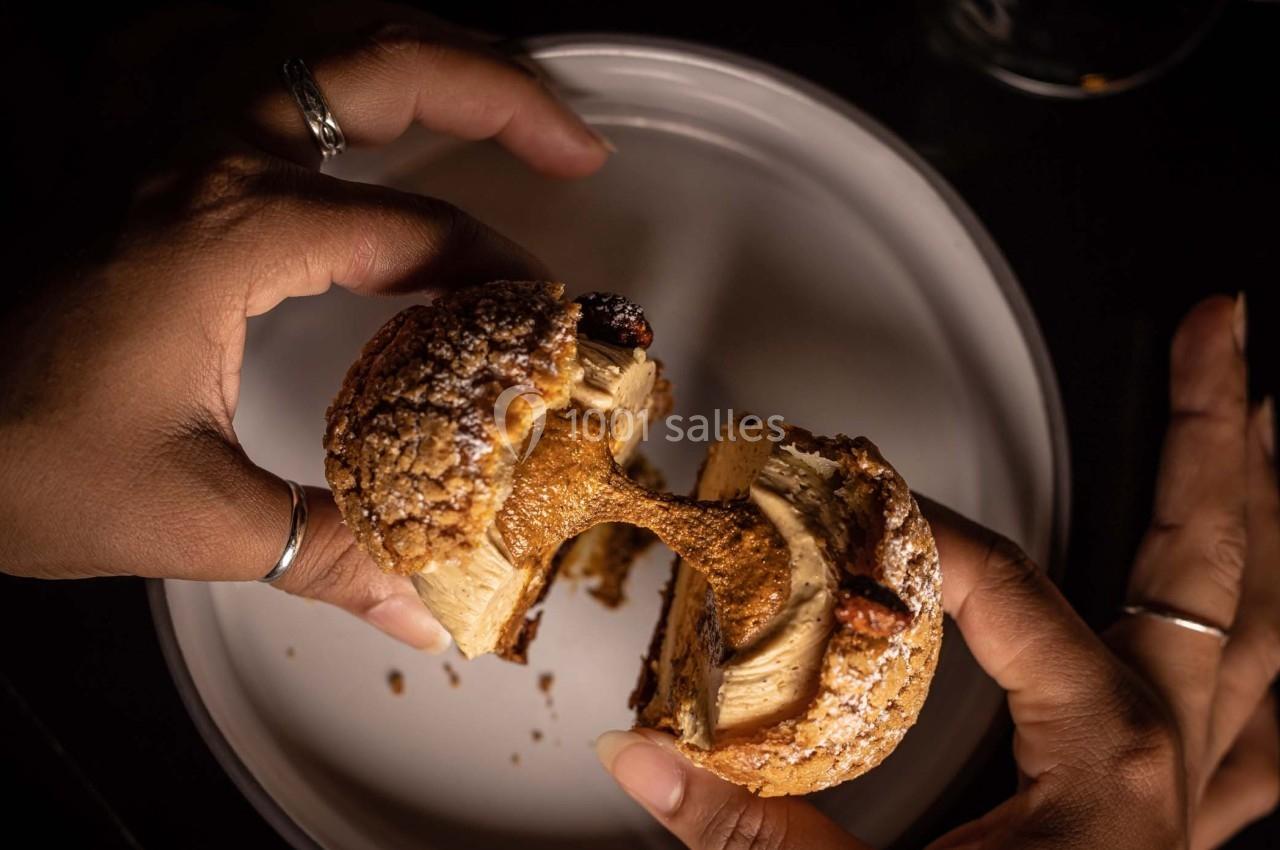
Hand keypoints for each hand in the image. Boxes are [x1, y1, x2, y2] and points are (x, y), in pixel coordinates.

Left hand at [0, 3, 610, 651]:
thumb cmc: (8, 454)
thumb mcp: (183, 517)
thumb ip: (323, 552)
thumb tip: (426, 609)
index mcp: (225, 228)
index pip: (410, 230)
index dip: (494, 268)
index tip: (542, 313)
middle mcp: (198, 149)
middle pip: (383, 64)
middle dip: (502, 91)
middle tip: (576, 143)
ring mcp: (153, 126)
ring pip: (311, 28)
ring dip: (414, 49)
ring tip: (487, 88)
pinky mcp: (121, 142)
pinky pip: (219, 46)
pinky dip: (295, 49)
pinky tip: (319, 79)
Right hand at [594, 296, 1277, 848]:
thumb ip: (752, 829)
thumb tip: (647, 762)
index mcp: (1103, 759)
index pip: (1010, 590)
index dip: (934, 527)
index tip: (873, 487)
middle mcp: (1176, 756)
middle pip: (1212, 563)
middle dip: (1217, 436)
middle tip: (1223, 336)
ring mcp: (1204, 787)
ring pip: (1267, 625)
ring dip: (1259, 514)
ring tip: (1264, 417)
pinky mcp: (1198, 816)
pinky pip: (1268, 719)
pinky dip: (1271, 643)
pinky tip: (1268, 602)